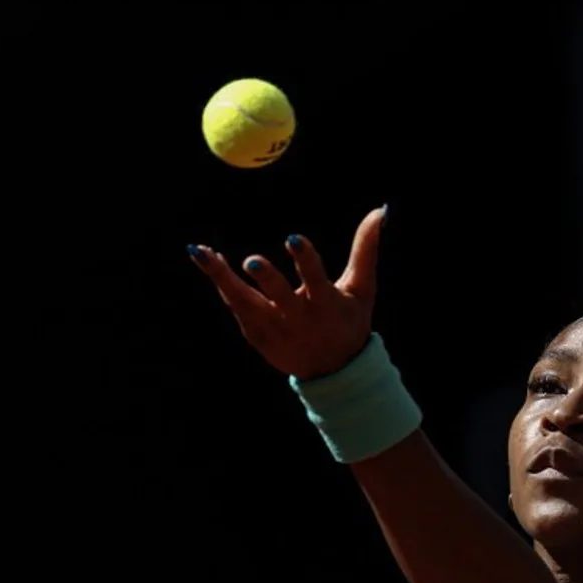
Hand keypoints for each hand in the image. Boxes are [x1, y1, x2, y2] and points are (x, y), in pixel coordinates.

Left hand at [189, 206, 386, 379]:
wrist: (333, 372)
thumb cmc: (349, 320)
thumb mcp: (361, 288)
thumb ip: (366, 248)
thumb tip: (381, 209)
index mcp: (327, 306)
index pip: (316, 280)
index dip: (305, 260)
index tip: (293, 238)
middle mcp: (299, 319)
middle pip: (279, 298)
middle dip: (267, 280)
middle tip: (252, 260)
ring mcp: (274, 330)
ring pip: (244, 302)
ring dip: (221, 277)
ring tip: (200, 252)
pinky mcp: (256, 336)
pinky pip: (236, 306)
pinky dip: (222, 283)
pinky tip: (209, 259)